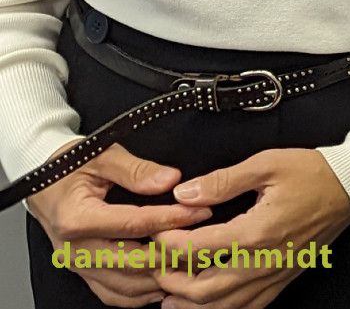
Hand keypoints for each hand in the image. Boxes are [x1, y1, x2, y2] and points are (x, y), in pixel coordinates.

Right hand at [26, 142, 211, 306]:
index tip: (201, 212)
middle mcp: (75, 249)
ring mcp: (78, 265)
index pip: (134, 225)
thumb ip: (136, 170)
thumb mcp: (103, 155)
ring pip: (125, 286)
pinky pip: (113, 294)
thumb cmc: (71, 167)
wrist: (43, 185)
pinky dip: (141, 293)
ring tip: (193, 262)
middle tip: (205, 242)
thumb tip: (169, 180)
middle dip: (173, 254)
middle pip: (133, 262)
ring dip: (161, 278)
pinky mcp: (83, 273)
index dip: (172, 220)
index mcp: (77, 218)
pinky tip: (166, 279)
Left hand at [151, 149, 349, 308]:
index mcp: (256, 232)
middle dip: (169, 279)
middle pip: (201, 289)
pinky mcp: (281, 281)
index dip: (167, 243)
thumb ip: (223, 180)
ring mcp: (273, 276)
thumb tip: (184, 193)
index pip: (196, 249)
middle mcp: (262, 262)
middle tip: (155, 263)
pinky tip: (206, 302)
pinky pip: (245, 308)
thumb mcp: (267, 164)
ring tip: (169, 289)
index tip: (157, 232)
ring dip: (188, 302)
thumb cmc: (313, 173)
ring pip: (220, 306)